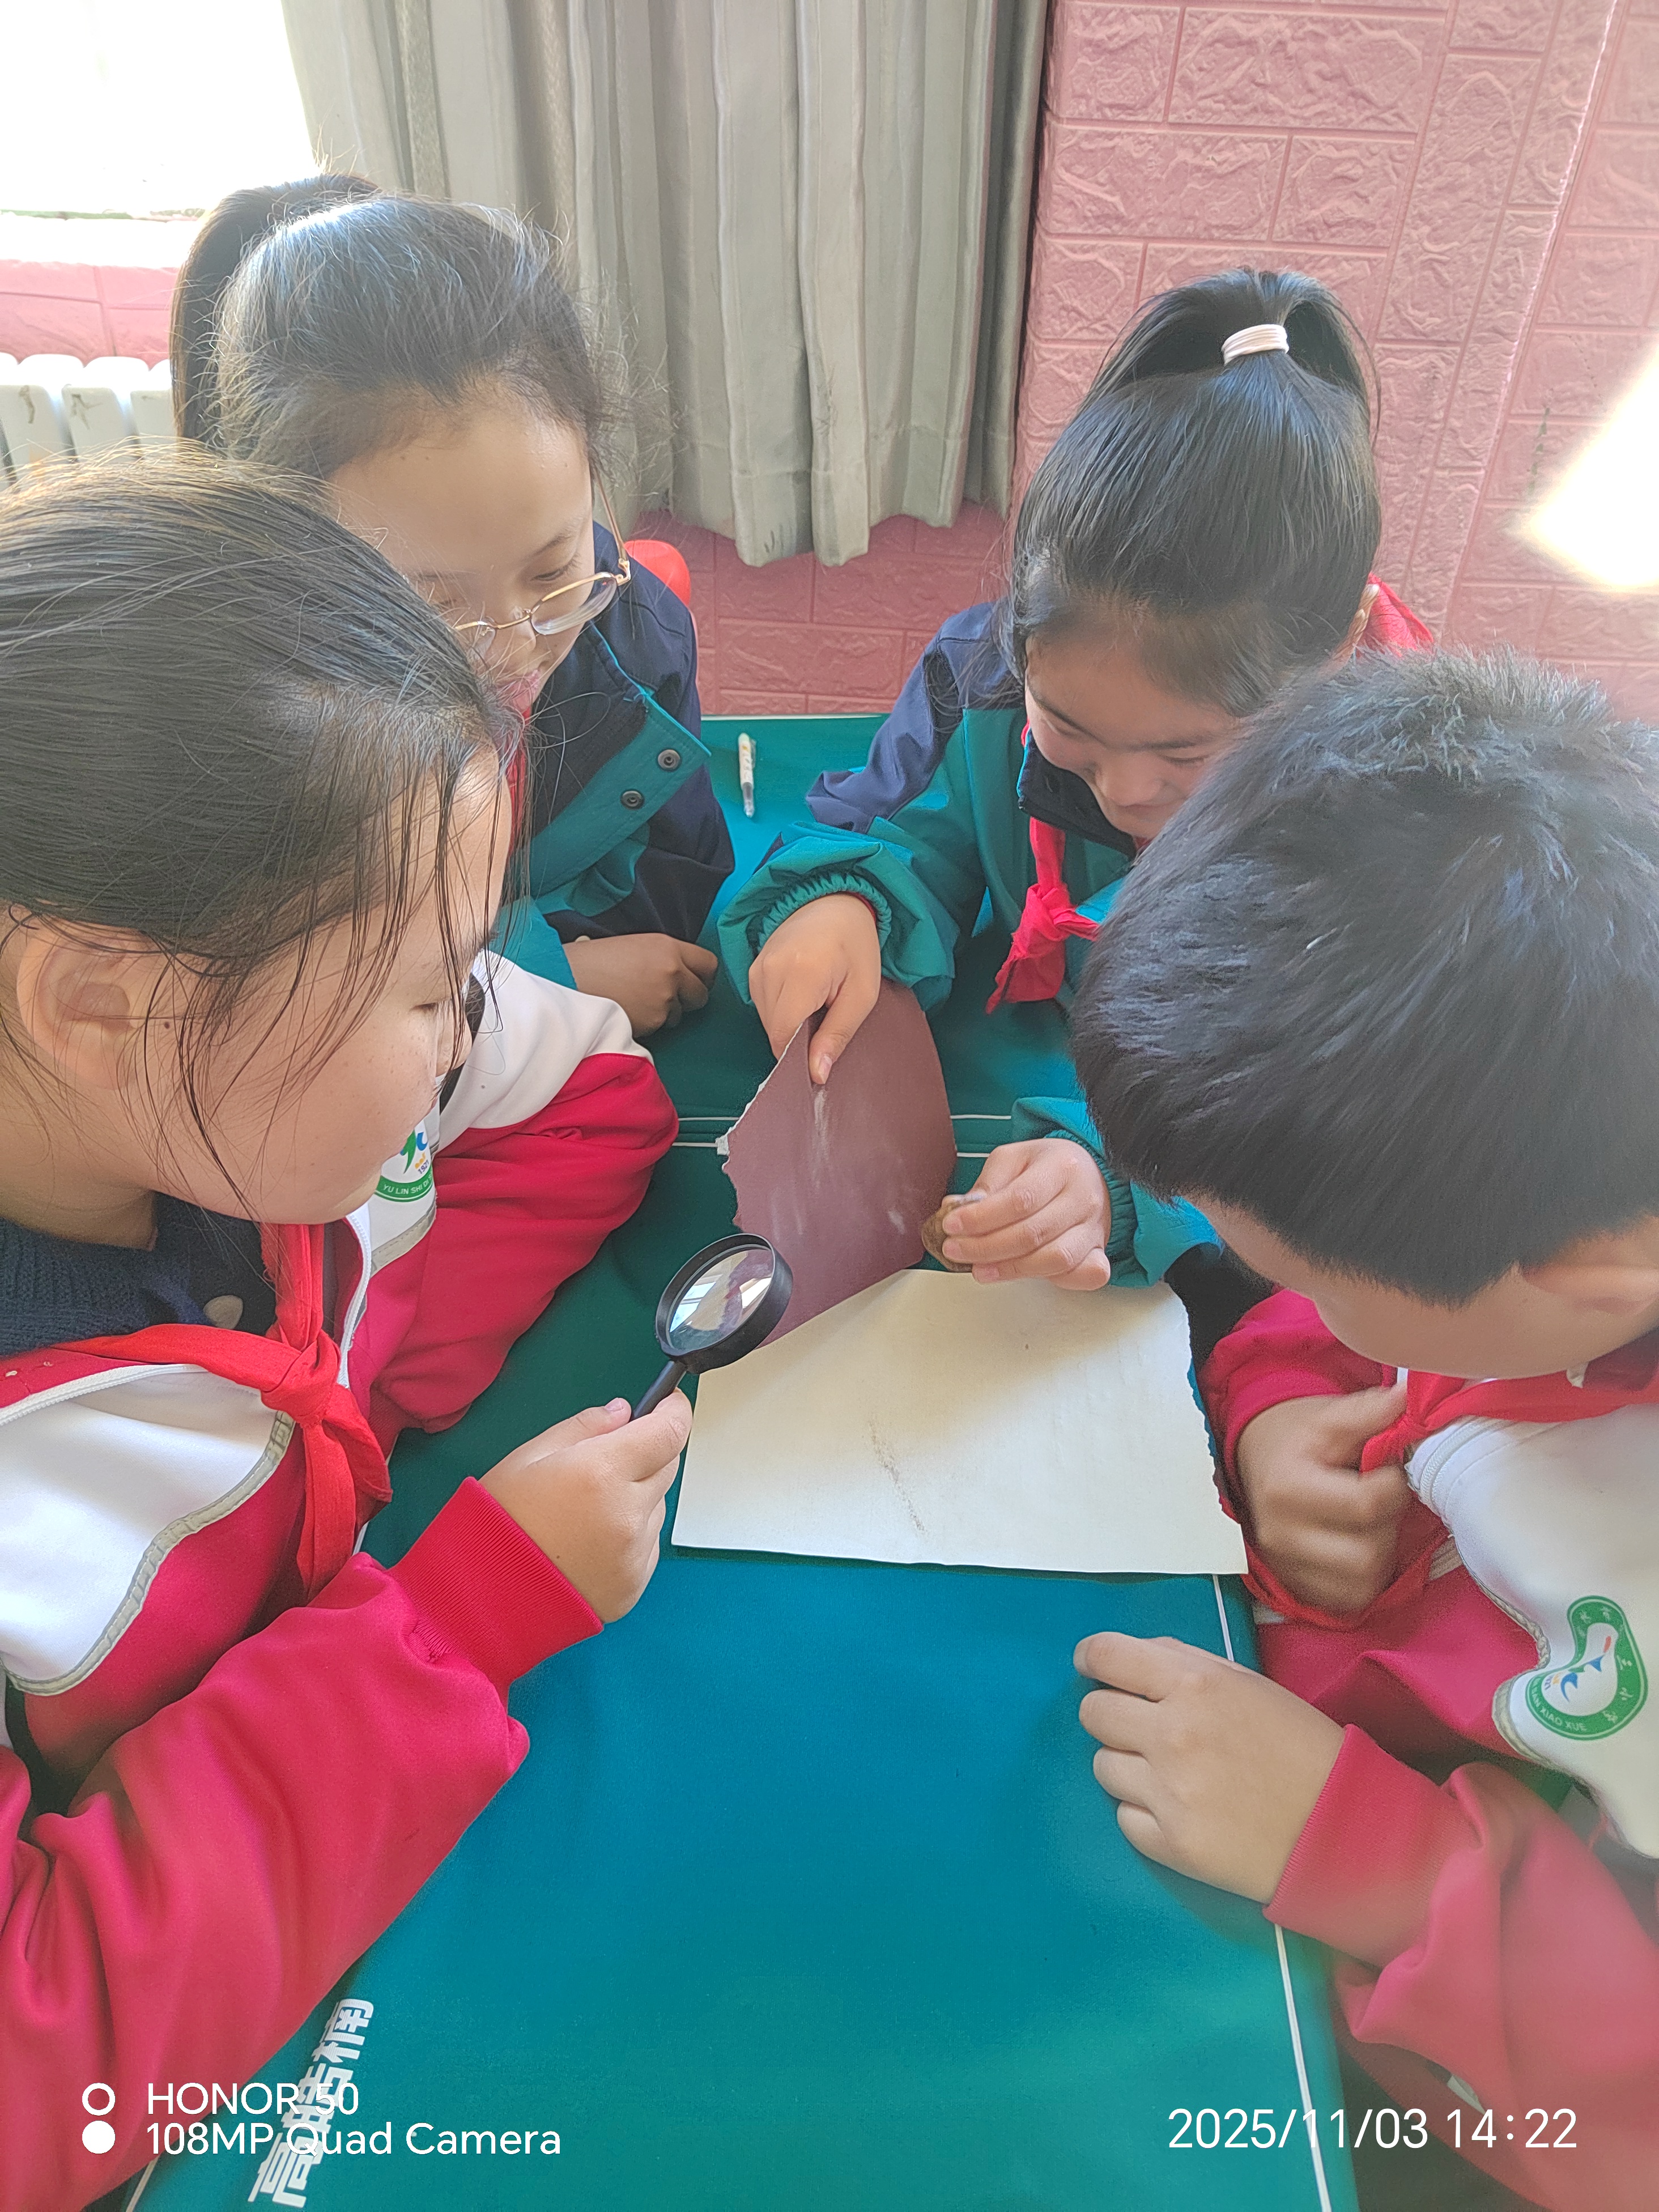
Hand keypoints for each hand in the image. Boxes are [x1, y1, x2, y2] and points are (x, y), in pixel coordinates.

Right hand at [482, 1394, 691, 1620]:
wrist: (482, 1598)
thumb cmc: (496, 1522)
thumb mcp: (530, 1457)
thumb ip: (585, 1427)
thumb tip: (624, 1413)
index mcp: (602, 1473)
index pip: (669, 1433)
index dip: (675, 1412)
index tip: (668, 1405)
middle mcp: (628, 1514)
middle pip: (667, 1466)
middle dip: (648, 1452)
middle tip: (609, 1459)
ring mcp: (634, 1554)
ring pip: (656, 1506)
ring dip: (637, 1496)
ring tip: (586, 1509)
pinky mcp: (634, 1585)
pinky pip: (647, 1544)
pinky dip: (630, 1534)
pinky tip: (589, 1540)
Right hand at [565, 934, 717, 1037]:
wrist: (565, 980)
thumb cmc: (591, 961)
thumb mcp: (631, 946)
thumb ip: (660, 957)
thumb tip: (677, 970)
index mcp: (667, 946)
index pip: (709, 964)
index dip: (703, 976)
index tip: (696, 982)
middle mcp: (672, 971)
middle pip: (701, 994)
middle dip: (688, 999)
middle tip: (669, 998)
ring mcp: (664, 999)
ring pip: (680, 1014)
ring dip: (666, 1013)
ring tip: (637, 1003)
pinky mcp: (653, 1022)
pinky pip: (661, 1027)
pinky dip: (650, 1024)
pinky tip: (629, 1012)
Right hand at [747, 893, 880, 1082]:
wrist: (834, 903)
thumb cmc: (856, 947)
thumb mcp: (862, 994)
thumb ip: (838, 1035)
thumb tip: (817, 1075)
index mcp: (802, 973)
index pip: (784, 1036)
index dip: (799, 1057)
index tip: (819, 1061)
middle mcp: (771, 970)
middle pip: (774, 1032)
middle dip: (798, 1040)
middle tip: (826, 1021)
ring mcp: (757, 968)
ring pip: (767, 1022)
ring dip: (790, 1025)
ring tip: (816, 1003)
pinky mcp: (753, 969)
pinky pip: (763, 1007)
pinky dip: (782, 1011)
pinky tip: (802, 996)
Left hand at [937, 1139, 1109, 1287]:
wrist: (1090, 1174)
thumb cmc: (1047, 1168)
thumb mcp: (1014, 1159)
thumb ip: (988, 1183)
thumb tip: (958, 1210)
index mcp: (1061, 1166)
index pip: (1020, 1199)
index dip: (981, 1218)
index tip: (952, 1226)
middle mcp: (1083, 1198)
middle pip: (1033, 1233)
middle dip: (986, 1247)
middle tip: (956, 1251)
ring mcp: (1094, 1228)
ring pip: (1055, 1259)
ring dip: (1011, 1269)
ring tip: (980, 1269)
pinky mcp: (1100, 1252)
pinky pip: (1086, 1275)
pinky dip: (1057, 1281)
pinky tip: (1026, 1274)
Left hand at [1075, 1632, 1344, 1902]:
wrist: (1345, 1828)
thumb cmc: (1301, 1747)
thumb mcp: (1249, 1685)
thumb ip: (1186, 1665)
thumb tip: (1133, 1659)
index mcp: (1194, 1684)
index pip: (1106, 1655)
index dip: (1092, 1658)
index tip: (1093, 1666)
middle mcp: (1173, 1734)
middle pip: (1094, 1712)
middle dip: (1112, 1714)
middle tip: (1142, 1727)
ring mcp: (1169, 1792)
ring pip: (1103, 1765)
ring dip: (1128, 1765)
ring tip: (1172, 1773)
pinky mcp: (1171, 1844)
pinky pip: (1124, 1816)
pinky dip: (1144, 1811)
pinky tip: (1182, 1809)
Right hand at [1234, 1384, 1409, 1614]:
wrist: (1255, 1458)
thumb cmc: (1297, 1436)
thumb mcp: (1327, 1416)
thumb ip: (1369, 1411)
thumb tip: (1410, 1397)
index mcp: (1287, 1488)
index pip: (1367, 1505)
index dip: (1393, 1485)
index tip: (1386, 1469)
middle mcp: (1280, 1535)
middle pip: (1368, 1553)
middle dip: (1389, 1523)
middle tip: (1381, 1498)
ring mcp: (1285, 1567)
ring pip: (1363, 1583)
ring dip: (1380, 1553)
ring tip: (1371, 1523)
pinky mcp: (1294, 1588)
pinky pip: (1350, 1599)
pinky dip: (1364, 1578)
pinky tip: (1358, 1547)